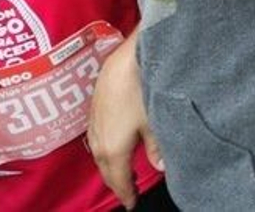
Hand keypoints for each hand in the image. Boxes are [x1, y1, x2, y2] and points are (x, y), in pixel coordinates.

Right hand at [88, 35, 159, 208]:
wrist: (127, 59)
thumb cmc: (143, 89)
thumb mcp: (155, 122)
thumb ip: (157, 148)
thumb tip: (161, 167)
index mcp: (113, 150)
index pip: (118, 180)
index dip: (126, 194)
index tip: (132, 204)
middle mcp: (99, 141)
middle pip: (106, 170)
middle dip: (117, 183)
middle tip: (128, 193)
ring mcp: (93, 126)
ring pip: (99, 156)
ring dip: (109, 167)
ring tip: (122, 173)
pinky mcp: (93, 111)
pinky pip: (96, 140)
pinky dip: (104, 150)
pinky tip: (112, 147)